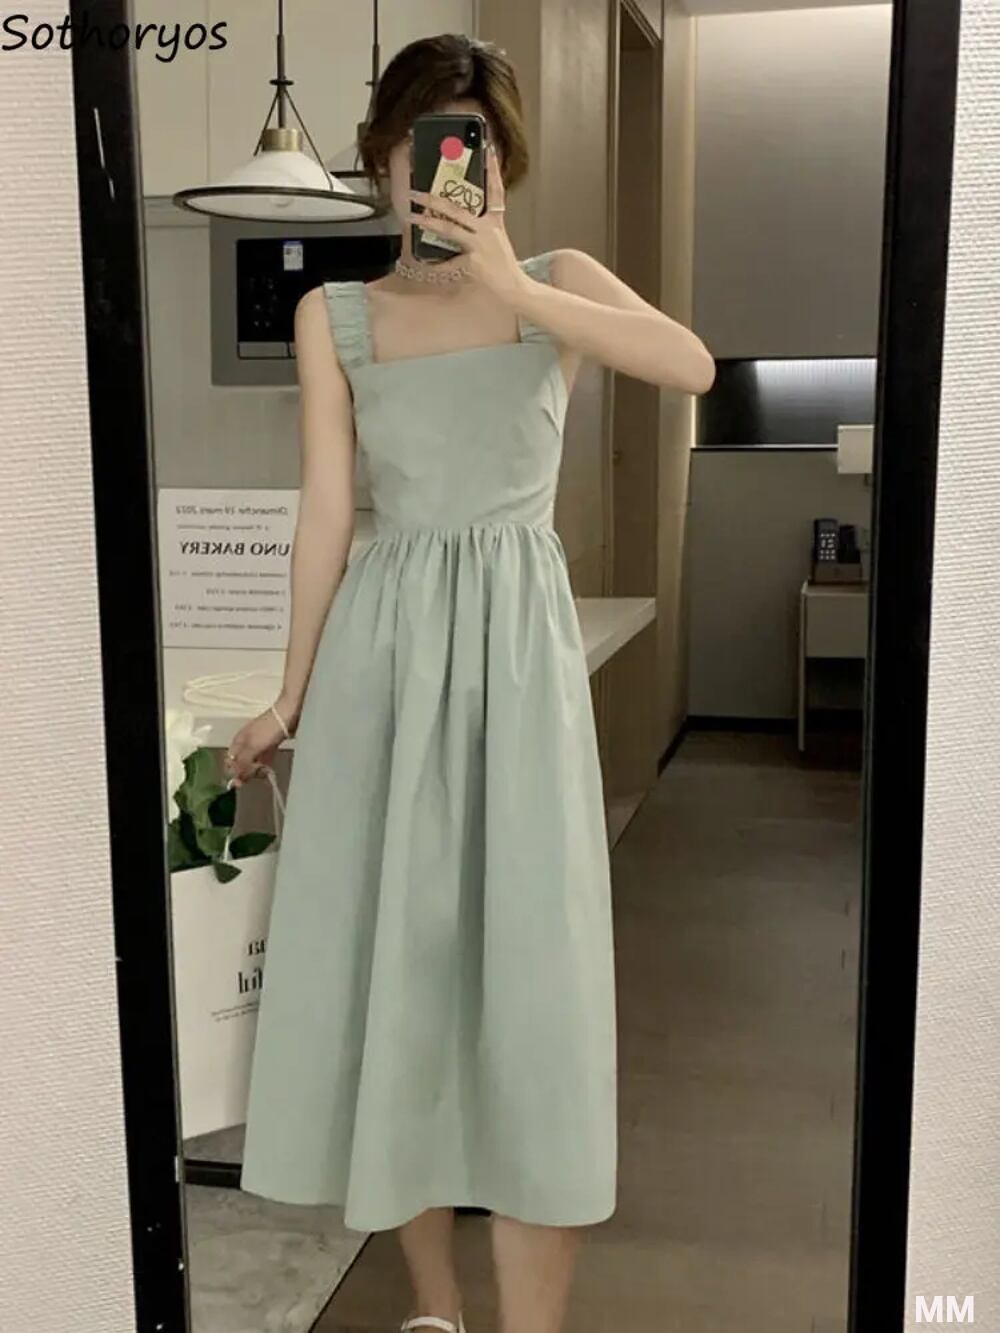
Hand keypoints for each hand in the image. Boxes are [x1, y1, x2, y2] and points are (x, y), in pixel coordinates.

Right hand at [224, 708, 287, 787]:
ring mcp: (258, 745)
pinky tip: (269, 769)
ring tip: (265, 771)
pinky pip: (264, 760)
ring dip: (258, 770)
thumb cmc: (269, 729)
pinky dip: (266, 766)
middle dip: (247, 772)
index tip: (241, 782)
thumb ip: (243, 764)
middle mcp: (245, 744)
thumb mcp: (253, 747)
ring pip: (253, 763)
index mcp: (237, 742)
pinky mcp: (270, 746)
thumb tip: (234, 782)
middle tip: (257, 773)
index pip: (229, 762)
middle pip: (241, 764)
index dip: (233, 773)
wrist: (289, 715)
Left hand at [406, 144, 527, 304]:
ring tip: (411, 217)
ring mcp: (480, 245)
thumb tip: (454, 221)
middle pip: (458, 209)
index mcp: (495, 222)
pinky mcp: (473, 262)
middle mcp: (488, 230)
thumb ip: (477, 229)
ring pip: (450, 229)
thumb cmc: (502, 265)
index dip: (493, 170)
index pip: (496, 191)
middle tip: (415, 192)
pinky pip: (449, 262)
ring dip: (428, 222)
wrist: (514, 288)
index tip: (488, 149)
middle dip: (434, 199)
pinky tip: (426, 265)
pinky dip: (438, 265)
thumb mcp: (494, 240)